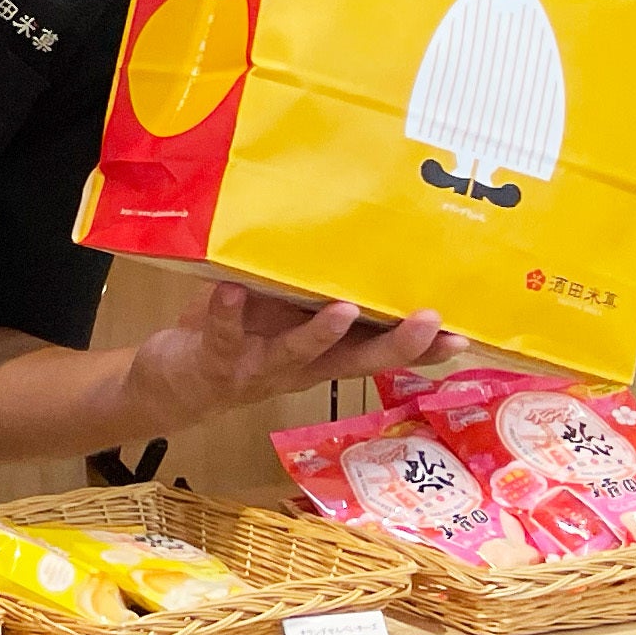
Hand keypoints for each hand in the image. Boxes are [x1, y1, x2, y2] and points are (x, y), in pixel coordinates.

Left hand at [126, 282, 446, 430]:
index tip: (464, 336)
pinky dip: (228, 312)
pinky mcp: (216, 362)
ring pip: (297, 353)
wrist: (171, 386)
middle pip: (356, 361)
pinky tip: (232, 289)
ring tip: (344, 309)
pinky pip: (224, 336)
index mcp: (323, 356)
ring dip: (321, 333)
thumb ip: (314, 296)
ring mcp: (260, 369)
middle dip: (396, 345)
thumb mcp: (284, 321)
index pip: (380, 352)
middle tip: (432, 322)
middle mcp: (300, 369)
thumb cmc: (239, 340)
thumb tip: (359, 248)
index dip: (422, 349)